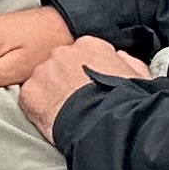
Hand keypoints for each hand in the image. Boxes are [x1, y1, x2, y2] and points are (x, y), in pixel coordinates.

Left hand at [15, 38, 154, 142]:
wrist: (105, 124)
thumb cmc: (125, 102)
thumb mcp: (139, 77)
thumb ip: (127, 61)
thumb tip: (120, 57)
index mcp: (90, 45)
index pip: (83, 53)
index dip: (87, 72)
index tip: (91, 86)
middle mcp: (63, 52)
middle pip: (60, 64)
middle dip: (66, 79)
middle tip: (77, 101)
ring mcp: (43, 70)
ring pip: (43, 80)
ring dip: (51, 93)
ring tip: (66, 112)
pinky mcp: (29, 92)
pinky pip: (30, 98)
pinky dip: (38, 108)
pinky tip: (53, 119)